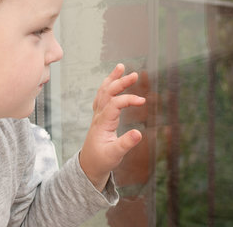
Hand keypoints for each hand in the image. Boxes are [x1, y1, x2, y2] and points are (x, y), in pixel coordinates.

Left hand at [79, 63, 145, 190]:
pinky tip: (112, 80)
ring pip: (103, 92)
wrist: (89, 166)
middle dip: (120, 82)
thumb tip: (139, 133)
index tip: (143, 101)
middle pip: (107, 93)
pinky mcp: (100, 116)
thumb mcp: (115, 155)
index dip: (128, 99)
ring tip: (120, 67)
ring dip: (112, 79)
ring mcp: (98, 115)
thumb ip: (126, 143)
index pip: (114, 104)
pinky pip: (102, 96)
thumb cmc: (101, 160)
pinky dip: (108, 86)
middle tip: (135, 74)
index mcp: (102, 123)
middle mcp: (98, 116)